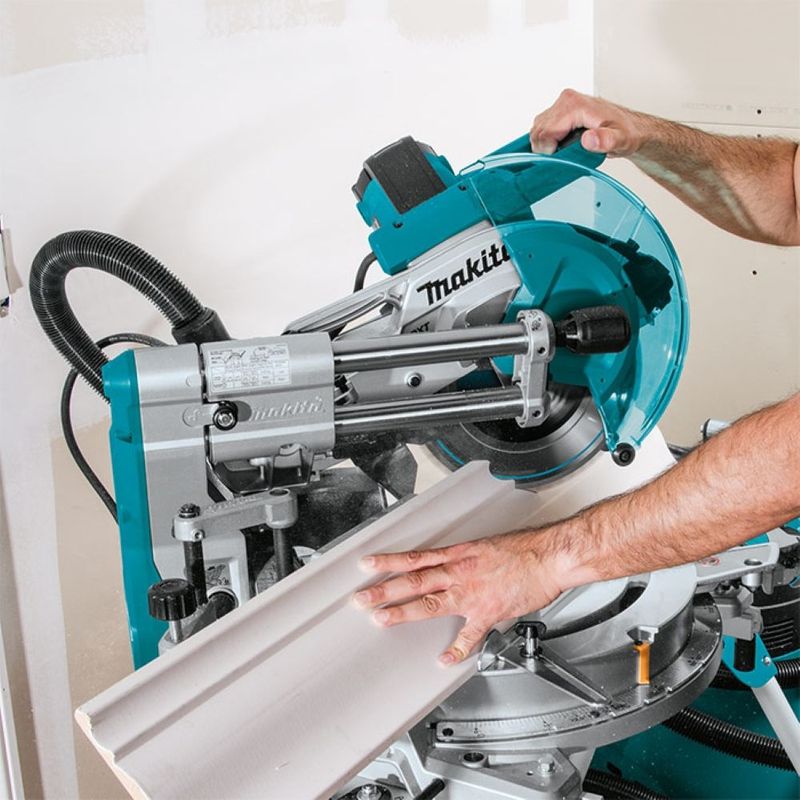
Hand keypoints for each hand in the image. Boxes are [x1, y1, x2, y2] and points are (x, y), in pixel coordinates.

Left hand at [353, 530, 566, 665]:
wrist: (548, 557)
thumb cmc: (523, 549)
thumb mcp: (485, 546)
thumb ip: (464, 558)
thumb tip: (450, 565)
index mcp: (458, 554)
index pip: (416, 557)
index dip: (389, 561)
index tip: (368, 564)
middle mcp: (460, 572)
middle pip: (414, 580)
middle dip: (384, 589)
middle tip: (362, 597)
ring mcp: (471, 593)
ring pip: (430, 602)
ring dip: (403, 612)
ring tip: (382, 619)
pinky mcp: (488, 612)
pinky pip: (469, 635)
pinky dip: (457, 649)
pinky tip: (444, 658)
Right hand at [530, 88, 647, 156]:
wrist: (631, 127)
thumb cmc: (626, 133)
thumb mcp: (620, 140)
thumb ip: (605, 140)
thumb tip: (589, 139)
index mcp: (575, 105)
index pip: (545, 132)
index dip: (550, 151)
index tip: (564, 157)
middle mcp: (566, 99)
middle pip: (538, 131)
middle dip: (547, 149)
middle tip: (566, 155)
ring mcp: (562, 103)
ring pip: (537, 129)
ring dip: (546, 145)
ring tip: (566, 150)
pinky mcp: (560, 109)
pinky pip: (542, 127)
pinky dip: (547, 140)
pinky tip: (562, 145)